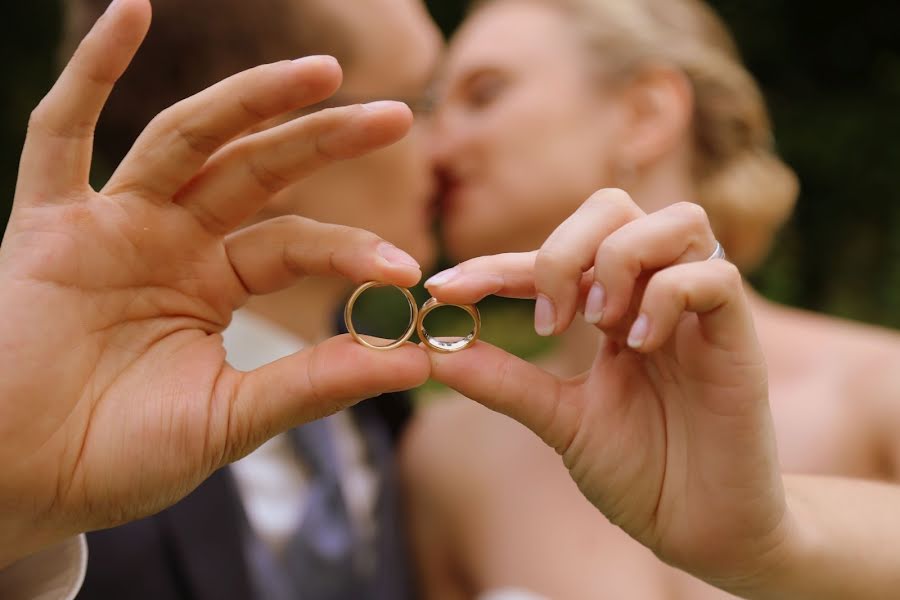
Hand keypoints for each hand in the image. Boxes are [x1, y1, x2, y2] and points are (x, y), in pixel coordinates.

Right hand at [0, 0, 427, 564]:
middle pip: (257, 170)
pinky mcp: (48, 225)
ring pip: (186, 140)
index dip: (351, 249)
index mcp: (213, 283)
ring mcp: (111, 225)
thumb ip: (314, 385)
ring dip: (249, 99)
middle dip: (322, 138)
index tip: (407, 270)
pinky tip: (131, 11)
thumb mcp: (233, 417)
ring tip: (321, 71)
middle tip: (395, 116)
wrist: (22, 484)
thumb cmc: (121, 456)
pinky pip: (59, 133)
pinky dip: (90, 73)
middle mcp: (170, 241)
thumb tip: (415, 364)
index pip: (295, 243)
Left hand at [425, 189, 789, 589]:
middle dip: (564, 248)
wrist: (700, 529)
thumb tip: (435, 353)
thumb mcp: (559, 420)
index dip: (495, 264)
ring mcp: (700, 312)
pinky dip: (666, 297)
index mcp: (613, 308)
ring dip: (620, 260)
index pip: (552, 257)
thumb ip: (505, 382)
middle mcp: (656, 294)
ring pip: (675, 221)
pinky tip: (638, 346)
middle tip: (549, 321)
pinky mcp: (739, 338)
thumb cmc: (640, 471)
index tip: (444, 288)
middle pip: (614, 207)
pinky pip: (713, 277)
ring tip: (599, 324)